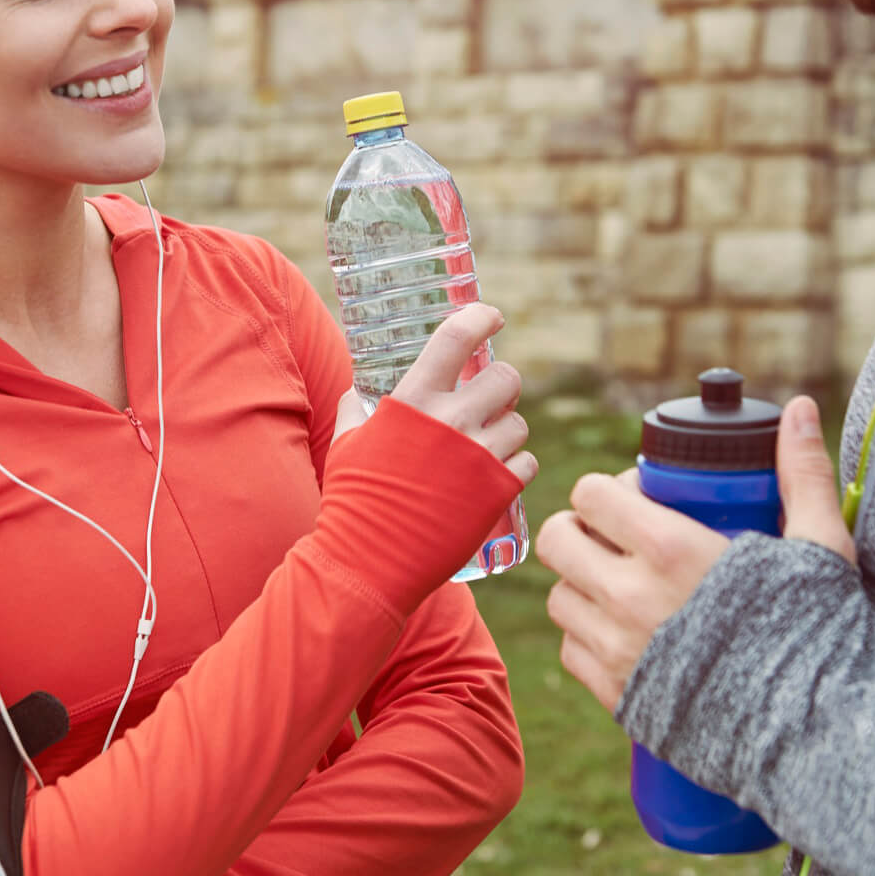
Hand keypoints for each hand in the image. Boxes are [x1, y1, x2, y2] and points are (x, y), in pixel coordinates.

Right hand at [333, 302, 536, 486]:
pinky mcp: (499, 490)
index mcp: (415, 398)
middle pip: (507, 378)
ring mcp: (480, 455)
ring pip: (519, 423)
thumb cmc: (353, 499)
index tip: (492, 316)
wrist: (370, 560)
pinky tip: (497, 475)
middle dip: (502, 386)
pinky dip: (517, 466)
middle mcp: (452, 419)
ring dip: (508, 430)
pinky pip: (528, 462)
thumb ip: (355, 409)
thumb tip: (357, 393)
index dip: (481, 317)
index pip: (458, 336)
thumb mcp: (346, 442)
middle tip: (489, 401)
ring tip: (486, 447)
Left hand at [538, 395, 853, 709]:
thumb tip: (800, 407)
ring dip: (582, 583)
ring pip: (559, 597)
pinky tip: (623, 632)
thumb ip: (803, 474)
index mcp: (671, 550)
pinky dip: (587, 637)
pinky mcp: (616, 697)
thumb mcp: (820, 546)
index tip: (639, 498)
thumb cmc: (822, 637)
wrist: (816, 738)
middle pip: (559, 539)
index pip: (592, 493)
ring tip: (622, 584)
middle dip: (582, 529)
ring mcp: (618, 651)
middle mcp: (630, 598)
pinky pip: (571, 652)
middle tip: (618, 538)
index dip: (609, 489)